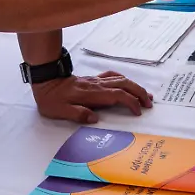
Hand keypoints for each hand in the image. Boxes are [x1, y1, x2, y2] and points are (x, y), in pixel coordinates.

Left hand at [33, 71, 152, 123]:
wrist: (45, 81)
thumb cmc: (51, 99)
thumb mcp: (60, 111)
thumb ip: (78, 114)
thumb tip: (95, 118)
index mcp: (92, 94)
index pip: (117, 96)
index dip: (130, 102)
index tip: (138, 112)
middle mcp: (97, 85)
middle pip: (124, 84)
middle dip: (139, 92)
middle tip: (149, 103)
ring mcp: (96, 80)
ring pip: (121, 79)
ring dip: (135, 86)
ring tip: (145, 95)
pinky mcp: (93, 79)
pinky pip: (112, 76)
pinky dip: (123, 79)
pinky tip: (127, 83)